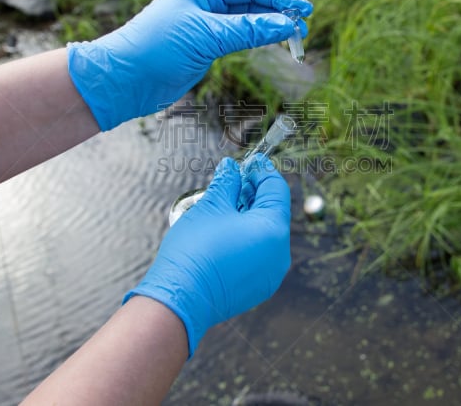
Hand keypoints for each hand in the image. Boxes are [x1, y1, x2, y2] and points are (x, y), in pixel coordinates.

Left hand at [67, 0, 312, 130]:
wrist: (124, 80)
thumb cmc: (155, 48)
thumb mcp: (205, 36)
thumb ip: (247, 29)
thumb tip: (285, 25)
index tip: (302, 8)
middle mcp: (205, 1)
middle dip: (279, 10)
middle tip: (304, 26)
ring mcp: (206, 24)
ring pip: (248, 19)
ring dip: (272, 26)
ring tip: (296, 37)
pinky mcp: (206, 47)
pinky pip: (240, 37)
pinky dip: (259, 39)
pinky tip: (275, 42)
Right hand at [124, 154, 290, 356]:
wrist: (180, 298)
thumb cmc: (195, 250)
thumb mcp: (211, 207)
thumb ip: (227, 183)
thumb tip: (231, 168)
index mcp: (273, 229)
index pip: (276, 189)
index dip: (262, 171)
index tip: (250, 161)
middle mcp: (280, 253)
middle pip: (273, 212)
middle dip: (254, 194)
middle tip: (233, 181)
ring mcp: (271, 273)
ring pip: (266, 234)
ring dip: (250, 216)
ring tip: (225, 205)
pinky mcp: (258, 287)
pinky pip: (259, 254)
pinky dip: (247, 238)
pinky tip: (225, 231)